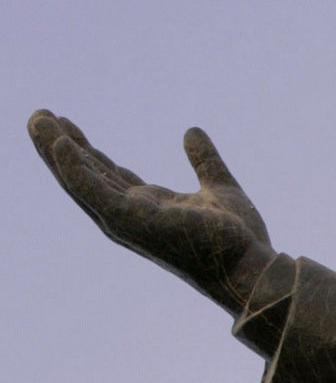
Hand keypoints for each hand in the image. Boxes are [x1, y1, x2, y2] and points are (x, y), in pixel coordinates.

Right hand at [28, 110, 276, 315]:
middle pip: (86, 175)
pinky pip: (94, 191)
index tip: (67, 125)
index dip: (85, 151)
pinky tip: (60, 145)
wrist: (251, 265)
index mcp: (148, 207)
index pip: (107, 175)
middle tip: (39, 116)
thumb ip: (204, 159)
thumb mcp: (218, 186)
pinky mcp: (133, 221)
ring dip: (56, 151)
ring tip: (37, 120)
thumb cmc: (238, 239)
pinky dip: (75, 169)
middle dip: (60, 146)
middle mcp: (131, 215)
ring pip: (80, 180)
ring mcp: (129, 220)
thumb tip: (191, 131)